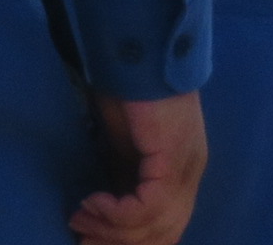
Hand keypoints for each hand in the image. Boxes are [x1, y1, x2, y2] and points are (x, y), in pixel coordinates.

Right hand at [72, 90, 207, 244]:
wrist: (139, 47)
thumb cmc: (128, 85)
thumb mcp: (125, 143)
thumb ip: (125, 173)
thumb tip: (107, 207)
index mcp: (184, 169)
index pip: (169, 225)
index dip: (133, 241)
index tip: (92, 240)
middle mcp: (191, 173)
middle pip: (165, 232)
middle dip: (120, 243)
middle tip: (82, 242)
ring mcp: (186, 166)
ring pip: (156, 225)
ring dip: (112, 230)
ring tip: (80, 220)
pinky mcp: (172, 158)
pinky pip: (146, 206)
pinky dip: (116, 213)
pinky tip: (92, 202)